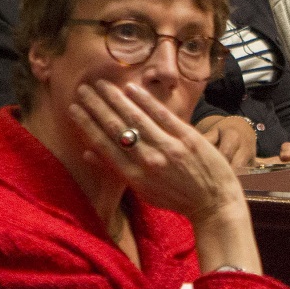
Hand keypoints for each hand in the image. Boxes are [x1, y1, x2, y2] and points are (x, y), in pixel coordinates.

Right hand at [71, 78, 245, 224]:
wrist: (215, 204)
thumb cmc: (176, 198)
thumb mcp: (143, 192)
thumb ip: (116, 171)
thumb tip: (87, 153)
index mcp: (134, 177)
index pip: (104, 145)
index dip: (87, 124)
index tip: (74, 108)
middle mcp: (149, 162)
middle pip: (116, 128)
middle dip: (96, 106)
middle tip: (83, 89)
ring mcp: (169, 148)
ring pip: (136, 118)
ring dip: (115, 98)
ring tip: (101, 84)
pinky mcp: (188, 138)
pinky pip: (163, 115)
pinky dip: (145, 100)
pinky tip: (130, 88)